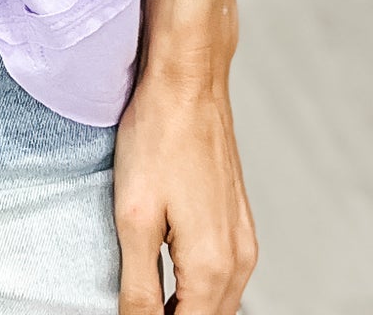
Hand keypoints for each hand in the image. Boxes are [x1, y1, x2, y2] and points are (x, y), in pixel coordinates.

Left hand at [113, 67, 257, 312]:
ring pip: (219, 303)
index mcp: (213, 266)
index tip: (130, 314)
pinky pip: (223, 275)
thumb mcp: (134, 218)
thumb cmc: (159, 136)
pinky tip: (166, 278)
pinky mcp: (238, 221)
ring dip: (185, 310)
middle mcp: (238, 259)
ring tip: (145, 302)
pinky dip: (197, 289)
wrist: (188, 81)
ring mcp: (243, 239)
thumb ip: (139, 287)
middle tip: (133, 309)